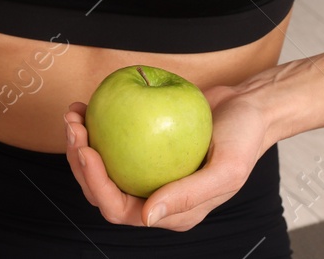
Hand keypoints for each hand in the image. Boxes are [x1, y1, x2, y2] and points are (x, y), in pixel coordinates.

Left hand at [63, 85, 272, 231]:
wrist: (249, 107)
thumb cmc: (244, 139)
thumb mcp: (226, 170)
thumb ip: (188, 196)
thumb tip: (148, 217)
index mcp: (171, 211)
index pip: (120, 210)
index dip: (96, 185)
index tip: (87, 151)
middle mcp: (154, 195)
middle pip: (102, 190)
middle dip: (79, 161)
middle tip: (75, 126)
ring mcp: (146, 170)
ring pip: (101, 166)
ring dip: (80, 143)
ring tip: (74, 114)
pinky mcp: (142, 146)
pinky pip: (111, 142)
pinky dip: (95, 126)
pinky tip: (87, 106)